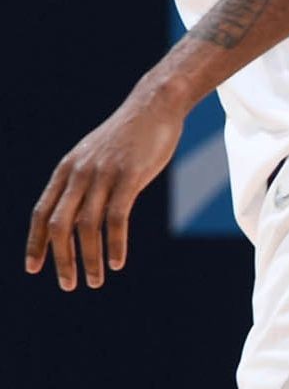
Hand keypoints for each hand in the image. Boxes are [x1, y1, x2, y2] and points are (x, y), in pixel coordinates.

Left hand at [25, 86, 183, 289]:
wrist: (155, 104)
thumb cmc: (130, 133)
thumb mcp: (96, 154)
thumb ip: (84, 179)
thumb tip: (79, 210)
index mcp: (67, 170)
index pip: (41, 213)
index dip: (35, 244)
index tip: (34, 269)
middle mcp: (79, 173)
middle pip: (59, 225)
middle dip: (62, 259)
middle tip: (68, 284)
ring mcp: (103, 174)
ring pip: (87, 226)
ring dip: (89, 258)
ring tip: (97, 279)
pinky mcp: (129, 176)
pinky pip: (117, 218)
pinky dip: (116, 244)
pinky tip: (119, 261)